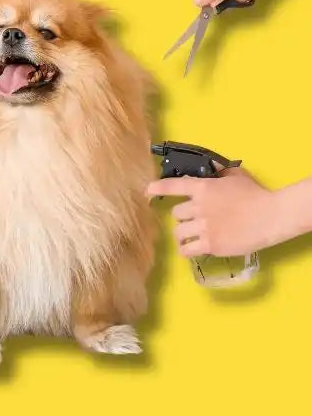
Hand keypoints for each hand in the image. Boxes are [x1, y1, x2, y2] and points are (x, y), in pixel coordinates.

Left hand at [147, 168, 277, 256]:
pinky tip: (190, 248)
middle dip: (182, 217)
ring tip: (189, 235)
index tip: (146, 191)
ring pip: (178, 232)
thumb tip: (211, 169)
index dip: (157, 188)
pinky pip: (186, 250)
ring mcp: (204, 227)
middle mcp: (199, 207)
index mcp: (203, 188)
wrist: (271, 216)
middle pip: (175, 214)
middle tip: (192, 219)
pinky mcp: (210, 245)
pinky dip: (185, 249)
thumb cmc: (255, 194)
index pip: (173, 186)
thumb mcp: (235, 176)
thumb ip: (219, 173)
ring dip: (182, 233)